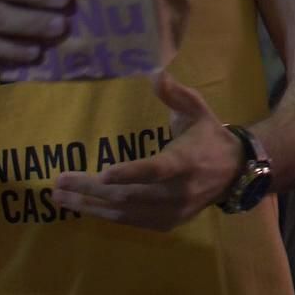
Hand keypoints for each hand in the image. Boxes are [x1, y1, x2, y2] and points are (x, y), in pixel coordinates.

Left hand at [52, 69, 242, 230]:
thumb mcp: (197, 109)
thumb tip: (155, 71)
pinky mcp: (167, 223)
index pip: (157, 170)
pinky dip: (105, 214)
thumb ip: (176, 94)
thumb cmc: (208, 136)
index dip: (131, 173)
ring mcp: (173, 211)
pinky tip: (83, 206)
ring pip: (125, 213)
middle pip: (130, 195)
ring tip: (59, 197)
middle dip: (91, 190)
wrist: (235, 172)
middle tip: (59, 183)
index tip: (103, 173)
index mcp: (186, 161)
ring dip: (89, 206)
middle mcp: (179, 191)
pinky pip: (131, 222)